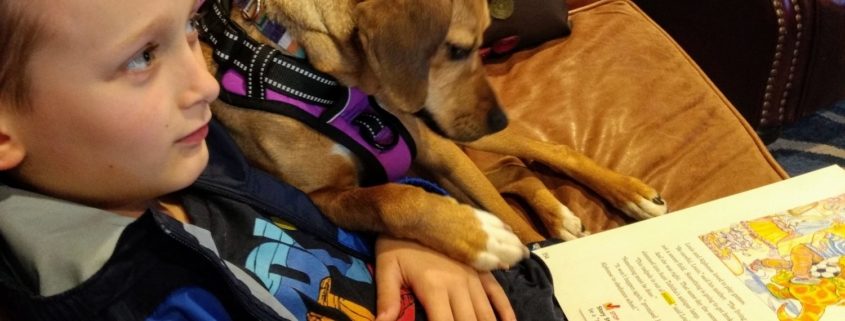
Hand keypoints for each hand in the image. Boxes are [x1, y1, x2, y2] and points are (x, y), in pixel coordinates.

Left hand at [374, 236, 515, 320]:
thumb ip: (387, 299)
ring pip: (486, 313)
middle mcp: (459, 284)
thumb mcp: (386, 269)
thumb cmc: (397, 243)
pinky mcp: (480, 270)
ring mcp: (473, 276)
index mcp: (435, 287)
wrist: (415, 211)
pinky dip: (505, 311)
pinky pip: (498, 293)